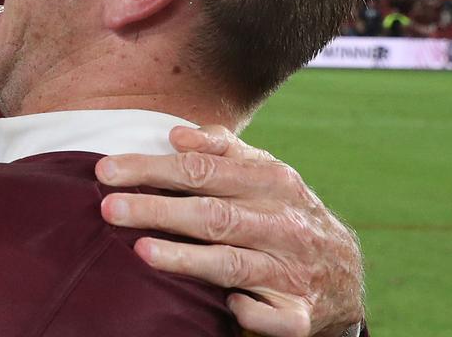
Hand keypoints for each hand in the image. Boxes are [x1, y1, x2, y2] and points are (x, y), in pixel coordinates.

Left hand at [96, 125, 362, 336]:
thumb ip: (222, 150)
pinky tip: (227, 306)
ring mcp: (291, 270)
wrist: (344, 272)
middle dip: (158, 209)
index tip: (107, 170)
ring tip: (142, 251)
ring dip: (187, 259)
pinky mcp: (299, 313)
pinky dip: (249, 310)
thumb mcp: (264, 174)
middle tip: (109, 208)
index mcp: (272, 182)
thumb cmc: (284, 213)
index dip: (154, 168)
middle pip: (212, 214)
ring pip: (233, 263)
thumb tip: (176, 134)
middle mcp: (282, 223)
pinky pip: (271, 315)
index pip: (203, 170)